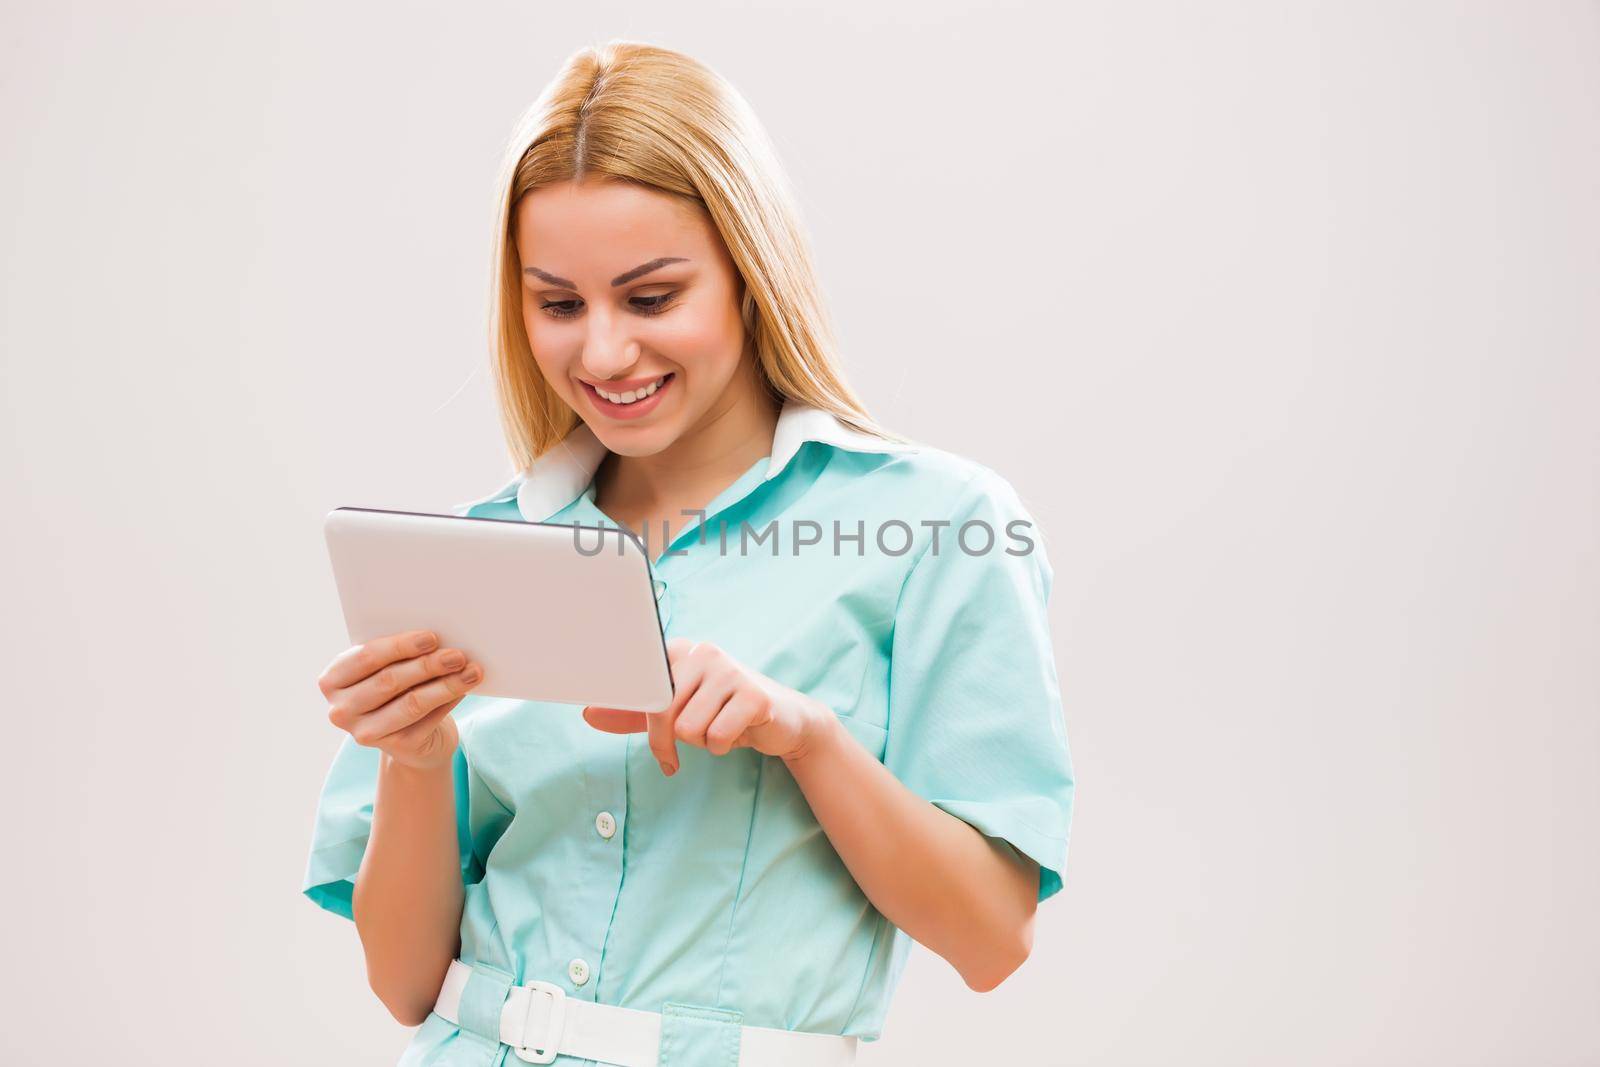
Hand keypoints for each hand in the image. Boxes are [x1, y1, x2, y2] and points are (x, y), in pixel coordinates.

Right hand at [318, 629, 483, 770]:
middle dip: (428, 665)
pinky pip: (429, 720)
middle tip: (457, 654)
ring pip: (412, 703)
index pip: (367, 657)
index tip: (431, 637)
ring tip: (471, 671)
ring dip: (445, 684)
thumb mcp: (390, 668)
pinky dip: (450, 701)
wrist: (413, 738)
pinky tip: (466, 688)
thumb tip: (436, 639)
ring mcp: (365, 733)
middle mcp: (341, 710)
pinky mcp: (396, 748)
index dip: (400, 646)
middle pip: (390, 680)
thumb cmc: (399, 689)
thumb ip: (399, 654)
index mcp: (333, 680)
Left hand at [582, 637, 833, 774]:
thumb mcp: (677, 710)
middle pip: (661, 711)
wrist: (783, 720)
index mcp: (679, 650)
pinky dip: (722, 746)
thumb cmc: (723, 711)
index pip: (641, 686)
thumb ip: (635, 713)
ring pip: (688, 729)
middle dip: (665, 742)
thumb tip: (589, 713)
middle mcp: (703, 652)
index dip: (634, 714)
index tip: (635, 732)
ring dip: (701, 742)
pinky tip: (737, 733)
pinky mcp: (754, 695)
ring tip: (718, 729)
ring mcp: (730, 671)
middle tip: (673, 757)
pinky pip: (717, 737)